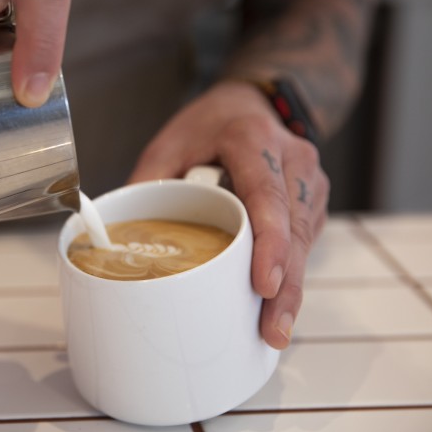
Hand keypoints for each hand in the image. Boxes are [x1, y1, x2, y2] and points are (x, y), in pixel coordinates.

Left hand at [129, 80, 329, 349]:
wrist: (252, 102)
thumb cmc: (209, 124)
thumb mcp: (169, 143)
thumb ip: (149, 184)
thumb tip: (117, 236)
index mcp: (252, 140)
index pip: (267, 194)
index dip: (269, 242)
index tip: (263, 284)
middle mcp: (291, 158)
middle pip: (294, 228)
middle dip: (285, 283)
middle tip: (272, 329)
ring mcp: (309, 178)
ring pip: (306, 239)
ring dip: (292, 286)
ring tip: (274, 328)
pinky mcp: (314, 197)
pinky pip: (307, 238)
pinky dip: (293, 271)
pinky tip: (278, 303)